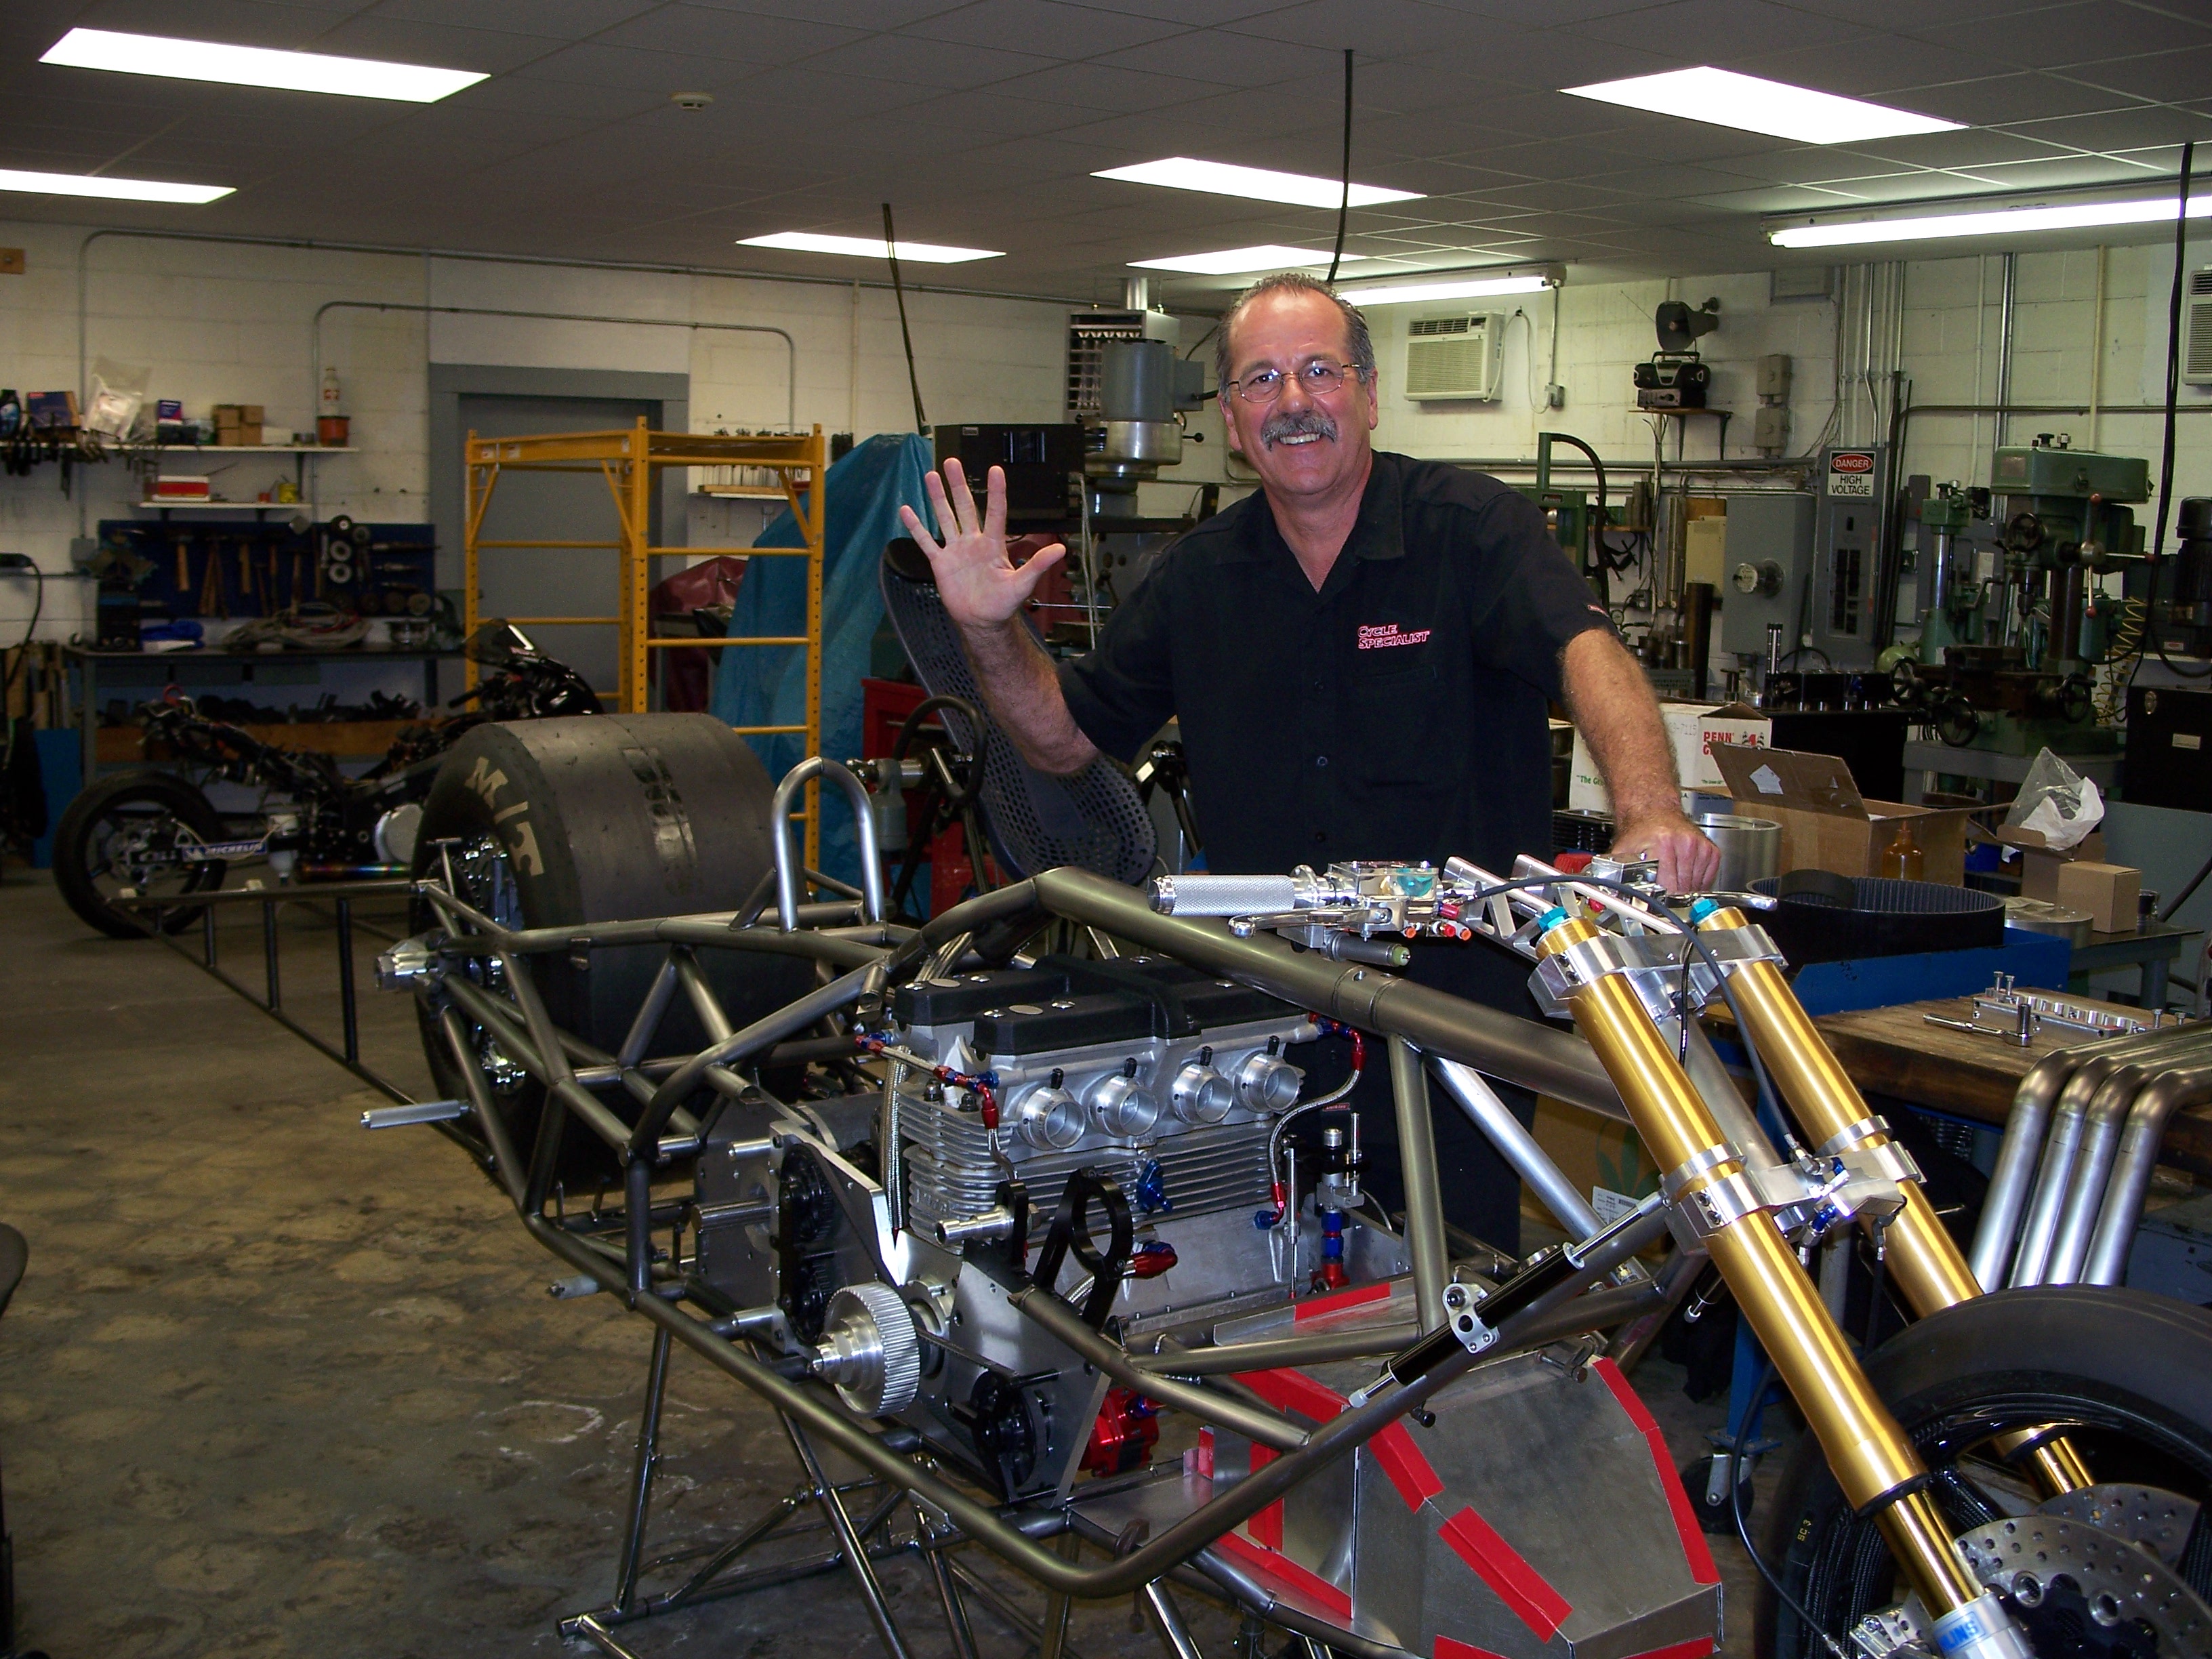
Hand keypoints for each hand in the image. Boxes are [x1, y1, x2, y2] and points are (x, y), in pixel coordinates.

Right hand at [899, 458, 1066, 631]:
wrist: (981, 621)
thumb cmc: (1003, 603)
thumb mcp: (1023, 584)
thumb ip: (1038, 565)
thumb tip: (1061, 550)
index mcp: (993, 544)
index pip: (995, 512)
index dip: (995, 492)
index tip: (995, 469)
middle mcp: (973, 541)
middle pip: (964, 507)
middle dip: (958, 485)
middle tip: (951, 461)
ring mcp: (955, 550)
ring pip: (944, 518)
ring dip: (937, 498)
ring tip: (931, 476)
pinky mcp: (941, 563)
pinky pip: (926, 542)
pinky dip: (916, 527)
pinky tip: (906, 510)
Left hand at [1610, 812, 1720, 894]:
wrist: (1653, 809)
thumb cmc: (1640, 830)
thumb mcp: (1623, 850)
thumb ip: (1614, 872)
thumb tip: (1608, 893)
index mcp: (1663, 845)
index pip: (1669, 886)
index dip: (1662, 898)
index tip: (1657, 901)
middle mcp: (1684, 843)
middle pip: (1683, 888)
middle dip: (1673, 895)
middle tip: (1663, 891)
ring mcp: (1699, 846)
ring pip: (1696, 885)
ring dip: (1686, 889)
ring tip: (1673, 880)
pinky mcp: (1710, 849)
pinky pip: (1708, 877)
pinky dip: (1698, 881)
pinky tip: (1686, 874)